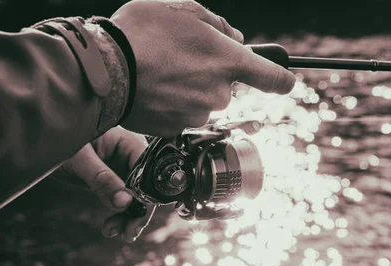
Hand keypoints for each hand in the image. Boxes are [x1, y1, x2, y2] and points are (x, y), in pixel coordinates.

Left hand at [55, 126, 154, 242]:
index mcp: (129, 143)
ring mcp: (122, 170)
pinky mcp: (112, 181)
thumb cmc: (60, 139)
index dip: (146, 196)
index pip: (149, 172)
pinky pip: (123, 201)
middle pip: (147, 189)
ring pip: (137, 198)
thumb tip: (125, 202)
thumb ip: (102, 179)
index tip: (136, 216)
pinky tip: (110, 228)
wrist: (39, 141)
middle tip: (128, 233)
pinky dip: (120, 216)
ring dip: (129, 219)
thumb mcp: (80, 159)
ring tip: (115, 232)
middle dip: (139, 212)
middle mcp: (131, 156)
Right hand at [111, 0, 295, 136]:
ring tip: (159, 72)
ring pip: (203, 101)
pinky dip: (172, 104)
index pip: (273, 77)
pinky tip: (152, 89)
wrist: (104, 70)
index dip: (282, 79)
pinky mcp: (178, 129)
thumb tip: (235, 38)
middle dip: (210, 73)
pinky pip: (182, 114)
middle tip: (180, 57)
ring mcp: (199, 114)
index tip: (286, 81)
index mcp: (229, 61)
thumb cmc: (141, 33)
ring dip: (189, 89)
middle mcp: (220, 93)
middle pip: (226, 85)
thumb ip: (217, 24)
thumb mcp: (182, 10)